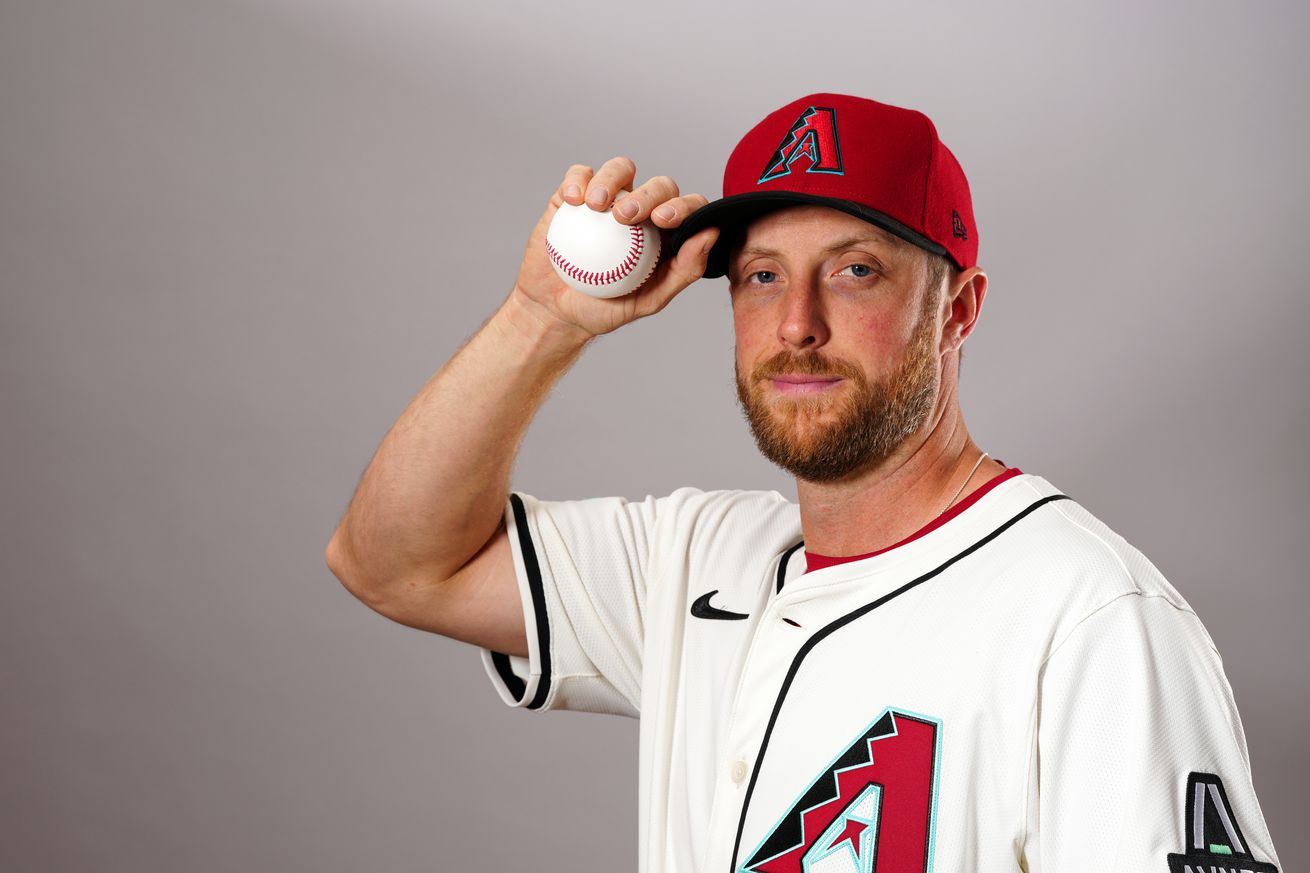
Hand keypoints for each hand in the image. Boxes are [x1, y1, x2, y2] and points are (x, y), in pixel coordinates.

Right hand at [511, 157, 718, 338]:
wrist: (557, 311)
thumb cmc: (606, 308)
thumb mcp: (650, 300)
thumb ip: (685, 270)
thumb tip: (711, 233)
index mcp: (666, 233)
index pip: (688, 208)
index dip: (684, 206)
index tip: (663, 220)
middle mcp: (642, 210)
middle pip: (657, 185)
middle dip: (648, 194)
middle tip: (625, 217)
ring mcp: (609, 200)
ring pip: (620, 169)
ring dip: (611, 179)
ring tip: (596, 205)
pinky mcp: (575, 196)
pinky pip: (580, 175)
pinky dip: (577, 181)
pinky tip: (573, 200)